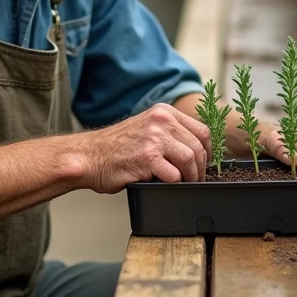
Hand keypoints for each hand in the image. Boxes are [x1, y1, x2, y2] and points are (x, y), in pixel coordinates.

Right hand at [79, 104, 211, 192]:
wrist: (89, 156)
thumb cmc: (116, 148)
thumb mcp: (147, 128)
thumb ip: (170, 133)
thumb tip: (196, 151)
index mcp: (164, 112)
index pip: (202, 130)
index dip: (208, 151)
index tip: (204, 163)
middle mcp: (161, 121)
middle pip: (198, 147)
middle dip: (201, 168)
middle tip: (196, 180)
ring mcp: (154, 138)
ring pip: (190, 160)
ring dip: (190, 177)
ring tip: (183, 184)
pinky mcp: (147, 157)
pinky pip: (174, 175)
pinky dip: (173, 184)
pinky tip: (163, 183)